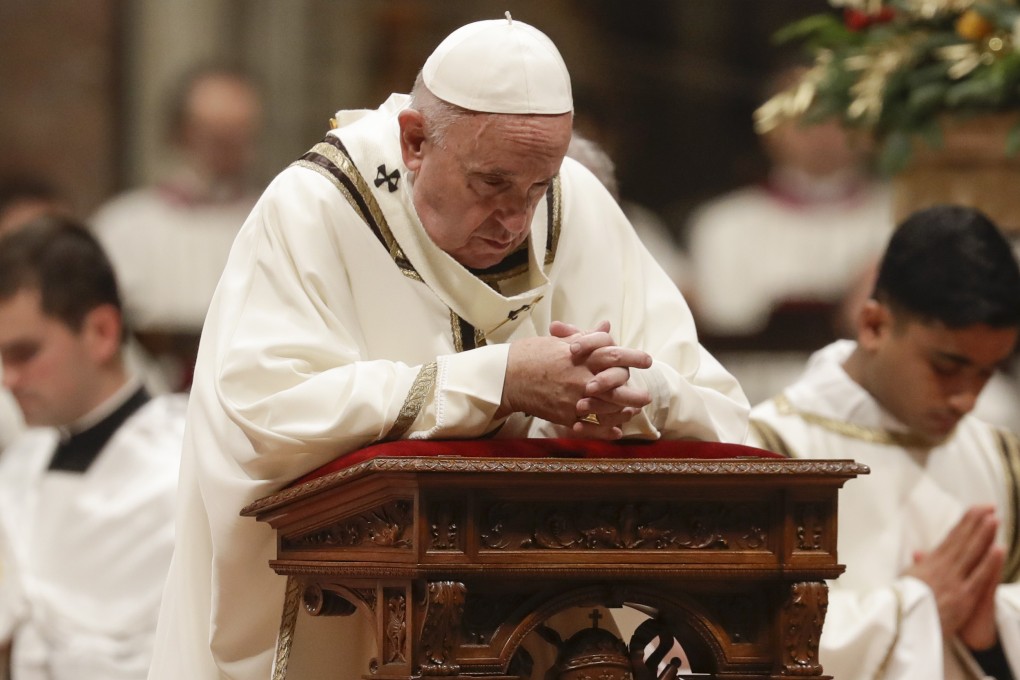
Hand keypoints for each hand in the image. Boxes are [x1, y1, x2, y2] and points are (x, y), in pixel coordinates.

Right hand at [496, 321, 650, 437]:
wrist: (505, 378)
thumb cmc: (530, 355)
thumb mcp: (558, 341)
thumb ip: (586, 337)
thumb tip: (606, 325)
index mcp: (579, 356)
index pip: (613, 354)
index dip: (633, 357)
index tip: (647, 360)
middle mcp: (580, 378)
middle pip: (617, 386)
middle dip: (635, 392)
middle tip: (646, 396)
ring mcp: (574, 399)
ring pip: (608, 408)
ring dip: (624, 411)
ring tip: (633, 411)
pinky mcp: (565, 416)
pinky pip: (591, 427)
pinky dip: (606, 431)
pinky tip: (616, 432)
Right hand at [905, 505, 999, 639]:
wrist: (900, 624)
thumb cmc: (902, 604)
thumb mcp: (907, 581)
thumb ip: (918, 566)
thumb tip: (919, 553)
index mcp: (930, 564)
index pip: (951, 538)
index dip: (965, 523)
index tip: (977, 509)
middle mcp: (942, 568)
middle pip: (962, 541)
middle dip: (976, 522)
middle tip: (990, 505)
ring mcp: (953, 582)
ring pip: (971, 554)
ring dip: (983, 535)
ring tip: (995, 518)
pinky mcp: (962, 598)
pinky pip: (978, 577)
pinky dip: (988, 563)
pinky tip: (998, 548)